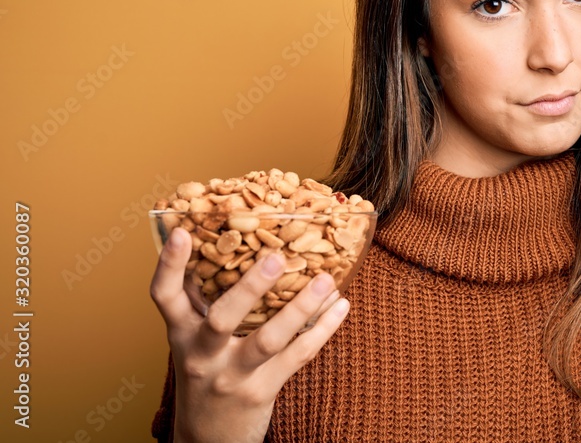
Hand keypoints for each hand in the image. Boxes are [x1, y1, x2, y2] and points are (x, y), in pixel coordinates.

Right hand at [149, 228, 350, 442]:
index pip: (165, 297)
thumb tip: (239, 244)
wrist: (208, 440)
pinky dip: (323, 329)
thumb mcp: (194, 342)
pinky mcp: (262, 390)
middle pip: (221, 318)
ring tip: (326, 280)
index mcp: (182, 334)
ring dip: (301, 307)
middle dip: (249, 287)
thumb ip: (206, 303)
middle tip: (275, 257)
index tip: (181, 232)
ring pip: (268, 339)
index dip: (169, 265)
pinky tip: (341, 305)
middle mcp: (202, 355)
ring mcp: (232, 375)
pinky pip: (298, 356)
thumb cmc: (208, 374)